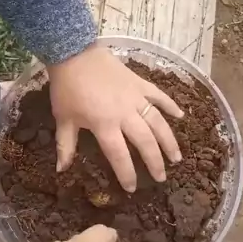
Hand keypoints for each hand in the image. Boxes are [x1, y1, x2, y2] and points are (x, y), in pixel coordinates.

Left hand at [48, 44, 183, 191]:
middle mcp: (125, 113)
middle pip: (145, 142)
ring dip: (169, 140)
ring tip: (177, 157)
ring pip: (157, 122)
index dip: (127, 173)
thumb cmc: (67, 88)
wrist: (74, 53)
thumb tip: (61, 169)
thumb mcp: (63, 119)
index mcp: (105, 124)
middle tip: (161, 177)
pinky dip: (170, 105)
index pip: (119, 155)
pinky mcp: (140, 83)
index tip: (132, 188)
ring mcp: (135, 97)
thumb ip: (66, 145)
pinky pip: (159, 96)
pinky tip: (181, 116)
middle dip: (154, 162)